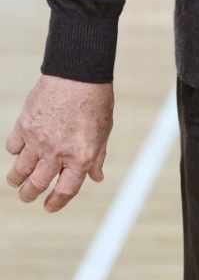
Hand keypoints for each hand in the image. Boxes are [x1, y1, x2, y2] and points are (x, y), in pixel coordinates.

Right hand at [6, 76, 113, 211]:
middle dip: (29, 195)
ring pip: (19, 170)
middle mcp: (57, 153)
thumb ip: (97, 157)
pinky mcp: (24, 125)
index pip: (65, 191)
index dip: (56, 203)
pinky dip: (15, 152)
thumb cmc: (95, 101)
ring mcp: (38, 140)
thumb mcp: (103, 131)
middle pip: (36, 185)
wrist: (78, 73)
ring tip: (17, 180)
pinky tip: (19, 151)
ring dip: (16, 179)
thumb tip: (96, 177)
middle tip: (27, 196)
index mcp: (81, 157)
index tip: (49, 206)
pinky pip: (12, 147)